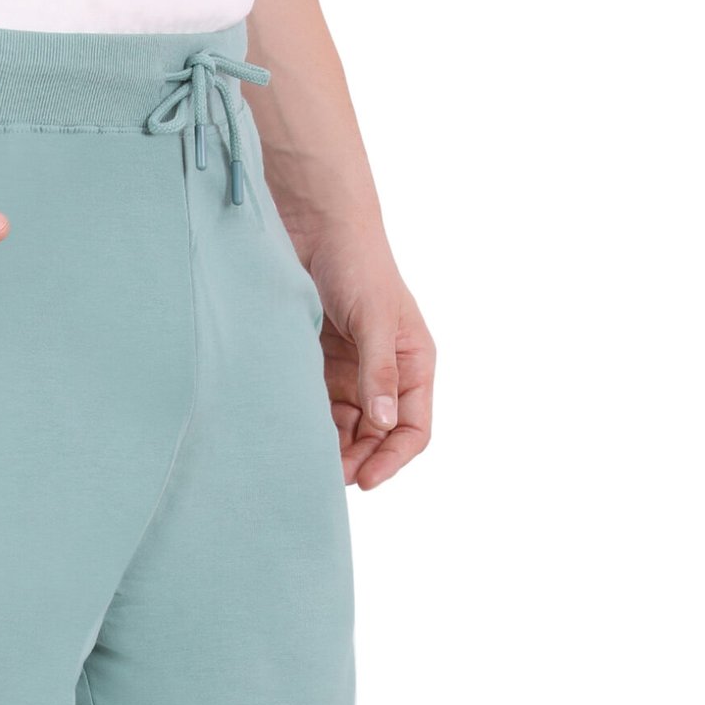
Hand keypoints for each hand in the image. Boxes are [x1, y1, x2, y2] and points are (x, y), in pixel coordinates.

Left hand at [307, 234, 434, 488]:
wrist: (313, 224)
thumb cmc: (356, 261)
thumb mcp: (374, 317)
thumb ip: (379, 370)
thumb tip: (384, 422)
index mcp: (412, 364)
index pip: (413, 428)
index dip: (393, 458)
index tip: (366, 480)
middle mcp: (384, 375)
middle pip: (376, 438)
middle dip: (356, 461)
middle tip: (325, 478)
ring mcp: (350, 374)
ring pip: (344, 430)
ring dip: (330, 449)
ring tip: (306, 463)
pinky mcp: (318, 369)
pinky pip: (316, 410)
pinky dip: (307, 427)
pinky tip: (291, 438)